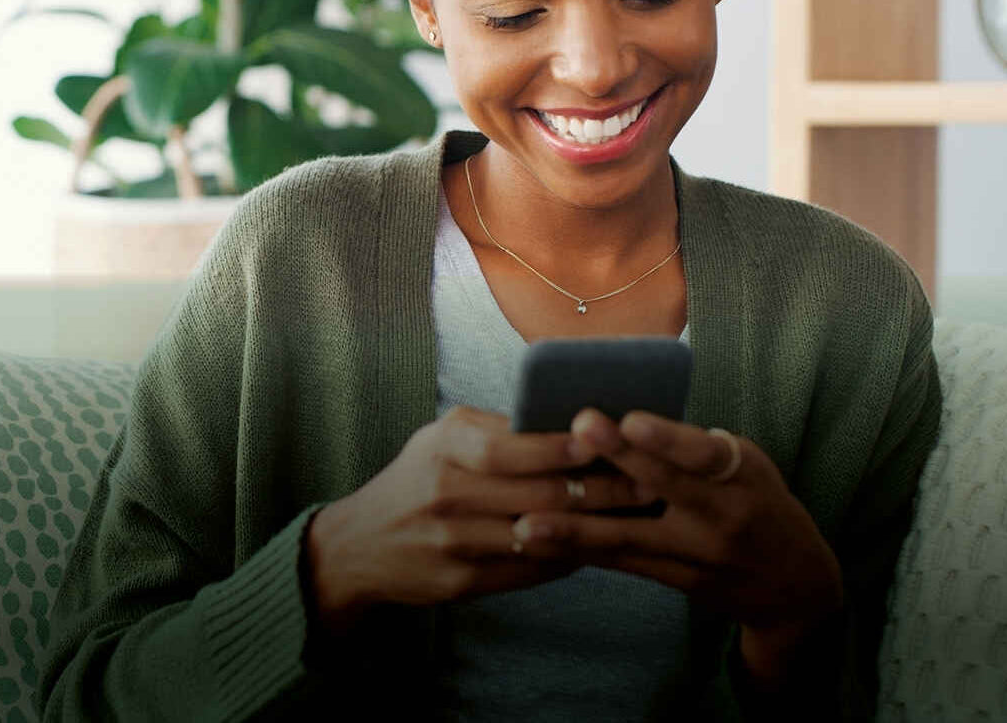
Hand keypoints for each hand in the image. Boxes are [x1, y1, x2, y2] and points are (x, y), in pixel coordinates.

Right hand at [302, 404, 658, 635]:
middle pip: (536, 495)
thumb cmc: (416, 480)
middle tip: (647, 482)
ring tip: (636, 516)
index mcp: (443, 450)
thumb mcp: (441, 440)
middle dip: (599, 489)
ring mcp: (454, 543)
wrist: (359, 546)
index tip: (607, 439)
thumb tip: (568, 424)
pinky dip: (566, 558)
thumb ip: (496, 431)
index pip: (509, 449)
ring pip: (540, 536)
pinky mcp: (461, 582)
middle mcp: (446, 495)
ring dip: (593, 528)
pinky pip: (528, 571)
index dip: (560, 447)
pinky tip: (597, 546)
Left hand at [505, 408, 844, 635]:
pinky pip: (621, 563)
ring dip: (574, 529)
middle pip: (663, 489)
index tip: (629, 419)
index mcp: (742, 474)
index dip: (666, 438)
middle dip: (616, 462)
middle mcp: (723, 516)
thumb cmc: (759, 500)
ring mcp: (699, 556)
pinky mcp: (678, 582)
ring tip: (525, 522)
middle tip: (572, 435)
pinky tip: (538, 542)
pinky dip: (579, 550)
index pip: (703, 453)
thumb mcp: (746, 464)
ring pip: (629, 538)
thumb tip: (622, 414)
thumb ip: (693, 446)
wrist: (795, 584)